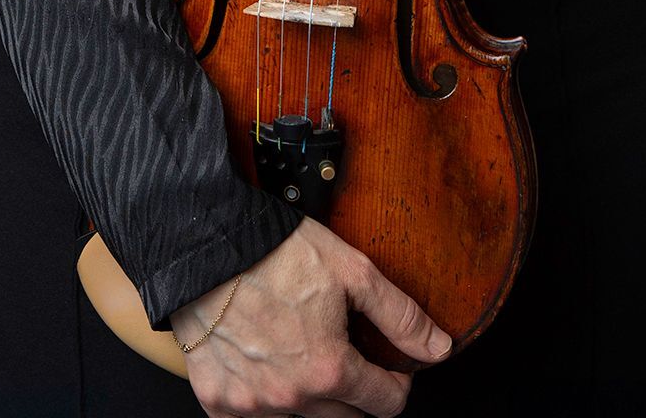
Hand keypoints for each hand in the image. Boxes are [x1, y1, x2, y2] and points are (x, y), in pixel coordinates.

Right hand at [173, 216, 449, 415]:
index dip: (397, 382)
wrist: (205, 244)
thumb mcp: (352, 270)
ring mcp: (251, 405)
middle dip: (354, 387)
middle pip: (345, 416)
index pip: (385, 404)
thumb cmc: (276, 251)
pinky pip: (254, 415)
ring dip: (310, 392)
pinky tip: (266, 360)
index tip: (391, 365)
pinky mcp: (218, 401)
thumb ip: (400, 316)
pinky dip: (265, 396)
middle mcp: (291, 398)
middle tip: (344, 347)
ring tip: (303, 346)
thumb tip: (440, 349)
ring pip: (301, 416)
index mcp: (329, 370)